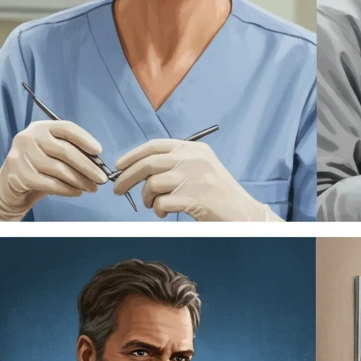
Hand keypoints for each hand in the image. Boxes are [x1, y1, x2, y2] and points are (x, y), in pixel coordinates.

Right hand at [0, 119, 107, 221]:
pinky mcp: (19, 175)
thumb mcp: (53, 152)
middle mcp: (29, 137)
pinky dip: (67, 189)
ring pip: (59, 169)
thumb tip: (98, 164)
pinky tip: (77, 192)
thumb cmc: (39, 166)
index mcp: (41, 127)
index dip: (85, 139)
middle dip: (88, 167)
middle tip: (102, 178)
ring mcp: (22, 156)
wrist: (11, 184)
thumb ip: (71, 152)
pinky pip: (50, 183)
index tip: (99, 151)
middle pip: (65, 151)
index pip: (66, 128)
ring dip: (80, 180)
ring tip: (93, 187)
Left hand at [113, 140, 279, 221]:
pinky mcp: (194, 198)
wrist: (243, 213)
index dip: (132, 155)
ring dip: (146, 199)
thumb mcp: (202, 168)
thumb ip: (177, 163)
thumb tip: (138, 167)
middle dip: (126, 178)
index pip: (155, 146)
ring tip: (154, 206)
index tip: (118, 166)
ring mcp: (194, 178)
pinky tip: (165, 214)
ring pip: (151, 185)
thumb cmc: (219, 194)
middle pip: (148, 164)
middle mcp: (194, 160)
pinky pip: (161, 203)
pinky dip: (158, 211)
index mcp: (195, 149)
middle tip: (117, 190)